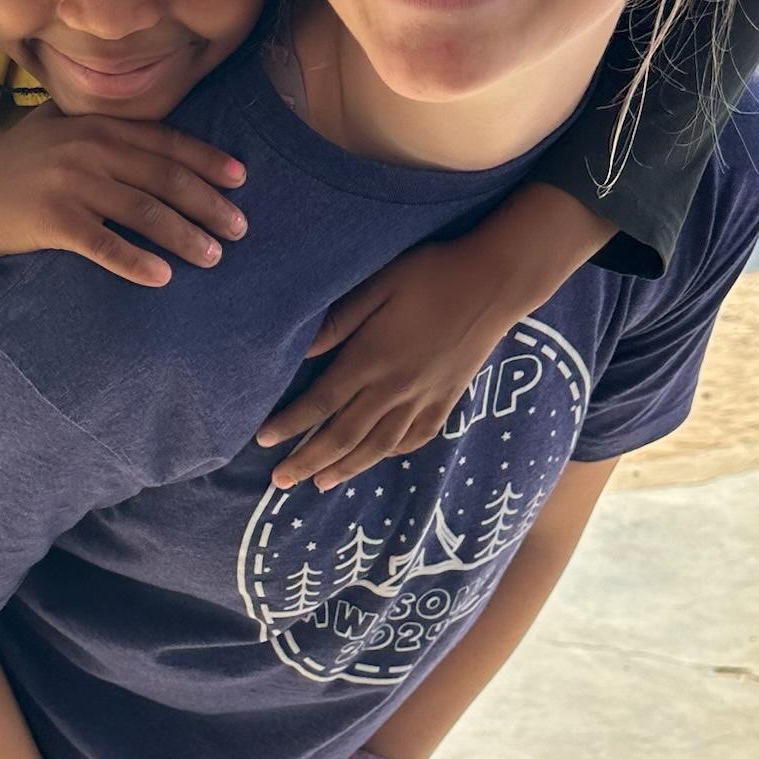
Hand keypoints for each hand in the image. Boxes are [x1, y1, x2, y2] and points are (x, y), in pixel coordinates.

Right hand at [0, 105, 246, 287]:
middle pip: (165, 179)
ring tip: (213, 256)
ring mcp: (72, 185)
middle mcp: (89, 150)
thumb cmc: (15, 165)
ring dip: (185, 236)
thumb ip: (98, 124)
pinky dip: (137, 262)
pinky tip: (163, 278)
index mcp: (96, 126)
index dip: (207, 161)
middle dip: (209, 205)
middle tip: (239, 229)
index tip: (241, 180)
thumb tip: (148, 125)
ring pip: (145, 212)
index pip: (165, 143)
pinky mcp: (55, 221)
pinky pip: (106, 245)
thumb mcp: (56, 129)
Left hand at [256, 240, 509, 490]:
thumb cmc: (431, 274)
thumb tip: (300, 349)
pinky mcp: (447, 400)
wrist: (495, 282)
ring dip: (345, 468)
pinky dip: (392, 453)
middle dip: (307, 461)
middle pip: (342, 435)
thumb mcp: (378, 284)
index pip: (320, 402)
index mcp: (371, 358)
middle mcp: (394, 388)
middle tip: (278, 482)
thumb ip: (339, 320)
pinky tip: (376, 459)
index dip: (289, 424)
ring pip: (377, 446)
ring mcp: (423, 398)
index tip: (263, 440)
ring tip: (319, 484)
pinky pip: (415, 438)